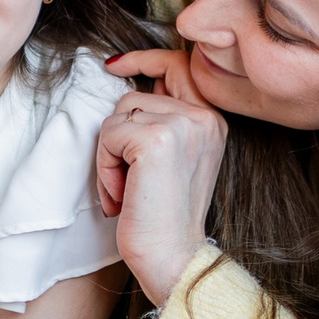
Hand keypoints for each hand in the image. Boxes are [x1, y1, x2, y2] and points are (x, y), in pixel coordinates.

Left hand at [95, 53, 226, 304]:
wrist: (173, 259)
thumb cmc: (163, 217)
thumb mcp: (172, 159)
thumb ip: (162, 120)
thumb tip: (127, 82)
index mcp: (213, 121)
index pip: (178, 66)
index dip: (144, 59)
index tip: (114, 64)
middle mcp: (205, 118)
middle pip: (134, 95)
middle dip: (118, 135)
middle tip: (127, 178)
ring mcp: (183, 125)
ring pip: (117, 116)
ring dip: (110, 155)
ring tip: (127, 190)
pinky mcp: (155, 139)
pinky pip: (108, 134)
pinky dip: (105, 167)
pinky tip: (122, 195)